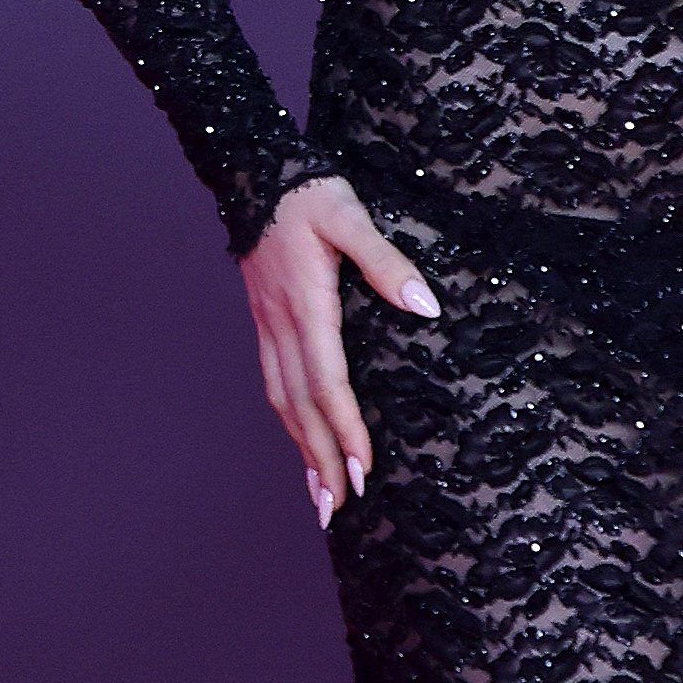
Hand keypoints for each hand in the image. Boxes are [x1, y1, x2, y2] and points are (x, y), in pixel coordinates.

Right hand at [237, 176, 438, 524]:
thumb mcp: (351, 216)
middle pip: (300, 407)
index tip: (364, 470)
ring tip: (319, 495)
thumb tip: (426, 307)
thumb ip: (386, 262)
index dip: (346, 430)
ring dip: (301, 451)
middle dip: (321, 459)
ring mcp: (268, 326)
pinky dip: (289, 421)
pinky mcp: (266, 323)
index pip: (328, 383)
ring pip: (282, 401)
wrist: (256, 173)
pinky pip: (274, 384)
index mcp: (306, 306)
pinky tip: (300, 441)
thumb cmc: (310, 193)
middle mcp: (282, 325)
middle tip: (339, 508)